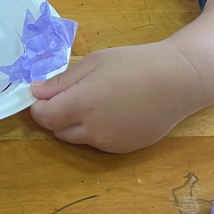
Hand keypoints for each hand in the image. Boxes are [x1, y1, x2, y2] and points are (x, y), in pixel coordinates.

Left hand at [29, 40, 205, 153]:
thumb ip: (62, 81)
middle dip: (54, 115)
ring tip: (92, 100)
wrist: (177, 81)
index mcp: (83, 104)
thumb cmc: (134, 64)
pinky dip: (94, 131)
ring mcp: (109, 144)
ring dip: (73, 124)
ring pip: (76, 139)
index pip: (44, 116)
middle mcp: (93, 130)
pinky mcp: (124, 150)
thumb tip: (35, 92)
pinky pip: (97, 143)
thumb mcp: (94, 62)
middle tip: (67, 94)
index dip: (37, 106)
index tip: (41, 94)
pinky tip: (110, 111)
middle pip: (57, 131)